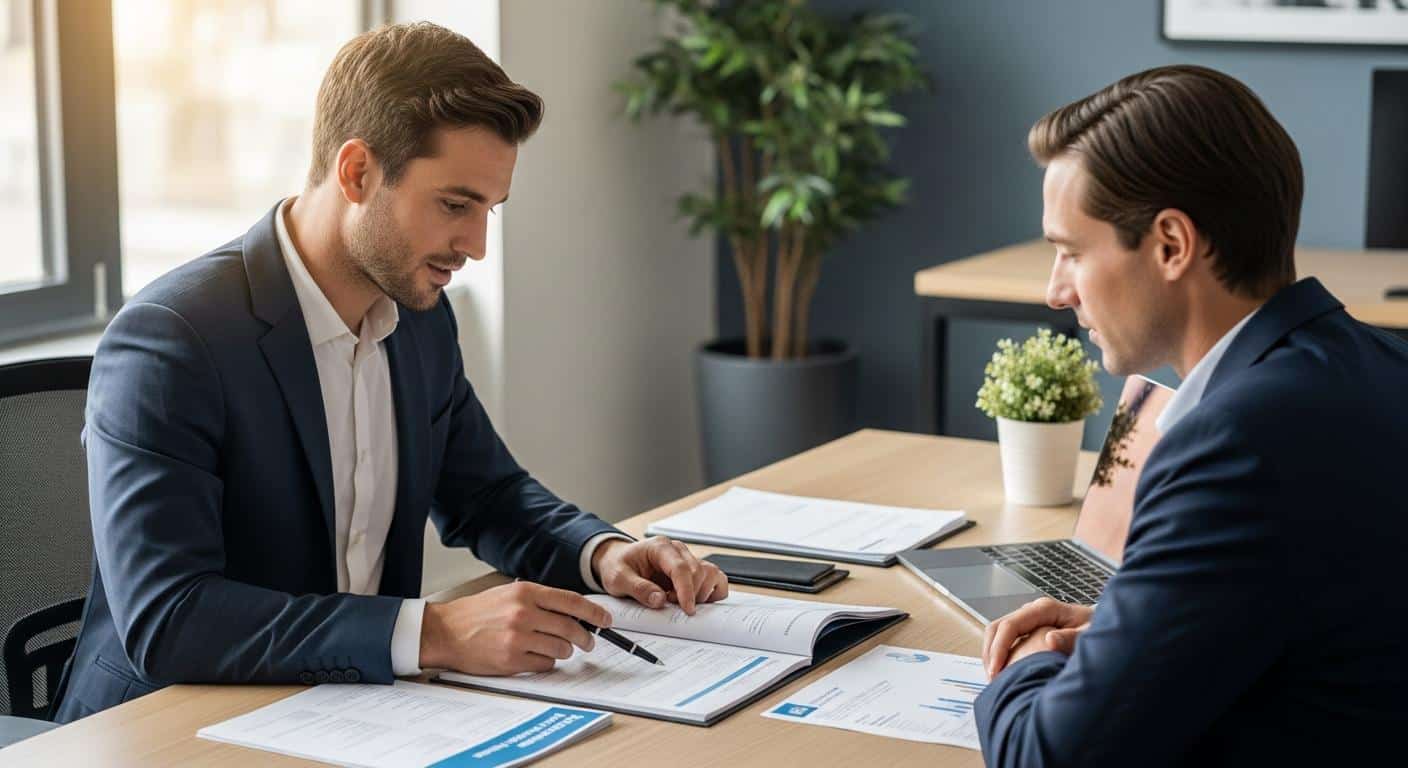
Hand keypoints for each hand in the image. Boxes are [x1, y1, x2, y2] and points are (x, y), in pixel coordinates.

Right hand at [418, 581, 613, 674]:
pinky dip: (546, 664)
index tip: (605, 620)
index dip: (594, 612)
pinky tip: (535, 658)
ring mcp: (517, 638)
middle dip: (585, 637)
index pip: (572, 601)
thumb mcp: (509, 594)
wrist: (444, 631)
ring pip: (561, 649)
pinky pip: (544, 666)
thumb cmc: (477, 613)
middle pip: (571, 628)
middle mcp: (523, 613)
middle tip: (588, 642)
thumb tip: (575, 613)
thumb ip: (540, 601)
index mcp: (525, 592)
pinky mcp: (511, 660)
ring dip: (564, 652)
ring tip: (554, 649)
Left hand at [591, 536, 728, 614]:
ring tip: (680, 602)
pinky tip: (694, 600)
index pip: (681, 567)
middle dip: (690, 595)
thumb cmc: (617, 565)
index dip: (686, 590)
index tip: (687, 609)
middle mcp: (677, 550)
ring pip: (710, 574)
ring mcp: (687, 559)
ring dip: (701, 593)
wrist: (617, 561)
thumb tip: (659, 600)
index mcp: (660, 547)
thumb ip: (638, 588)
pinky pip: (714, 578)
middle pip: (698, 572)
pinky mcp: (692, 569)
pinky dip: (710, 592)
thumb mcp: (618, 578)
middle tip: (671, 606)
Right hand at [982, 597, 1092, 677]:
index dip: (999, 648)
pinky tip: (1003, 673)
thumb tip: (1049, 641)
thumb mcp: (1091, 636)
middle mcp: (1032, 612)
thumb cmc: (1099, 632)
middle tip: (992, 679)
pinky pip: (1006, 641)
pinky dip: (1000, 657)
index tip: (997, 670)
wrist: (1106, 629)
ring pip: (997, 634)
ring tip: (995, 680)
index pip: (1010, 625)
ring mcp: (1028, 620)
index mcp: (1044, 609)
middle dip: (990, 653)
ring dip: (992, 656)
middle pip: (997, 627)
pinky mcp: (1028, 631)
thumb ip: (1072, 638)